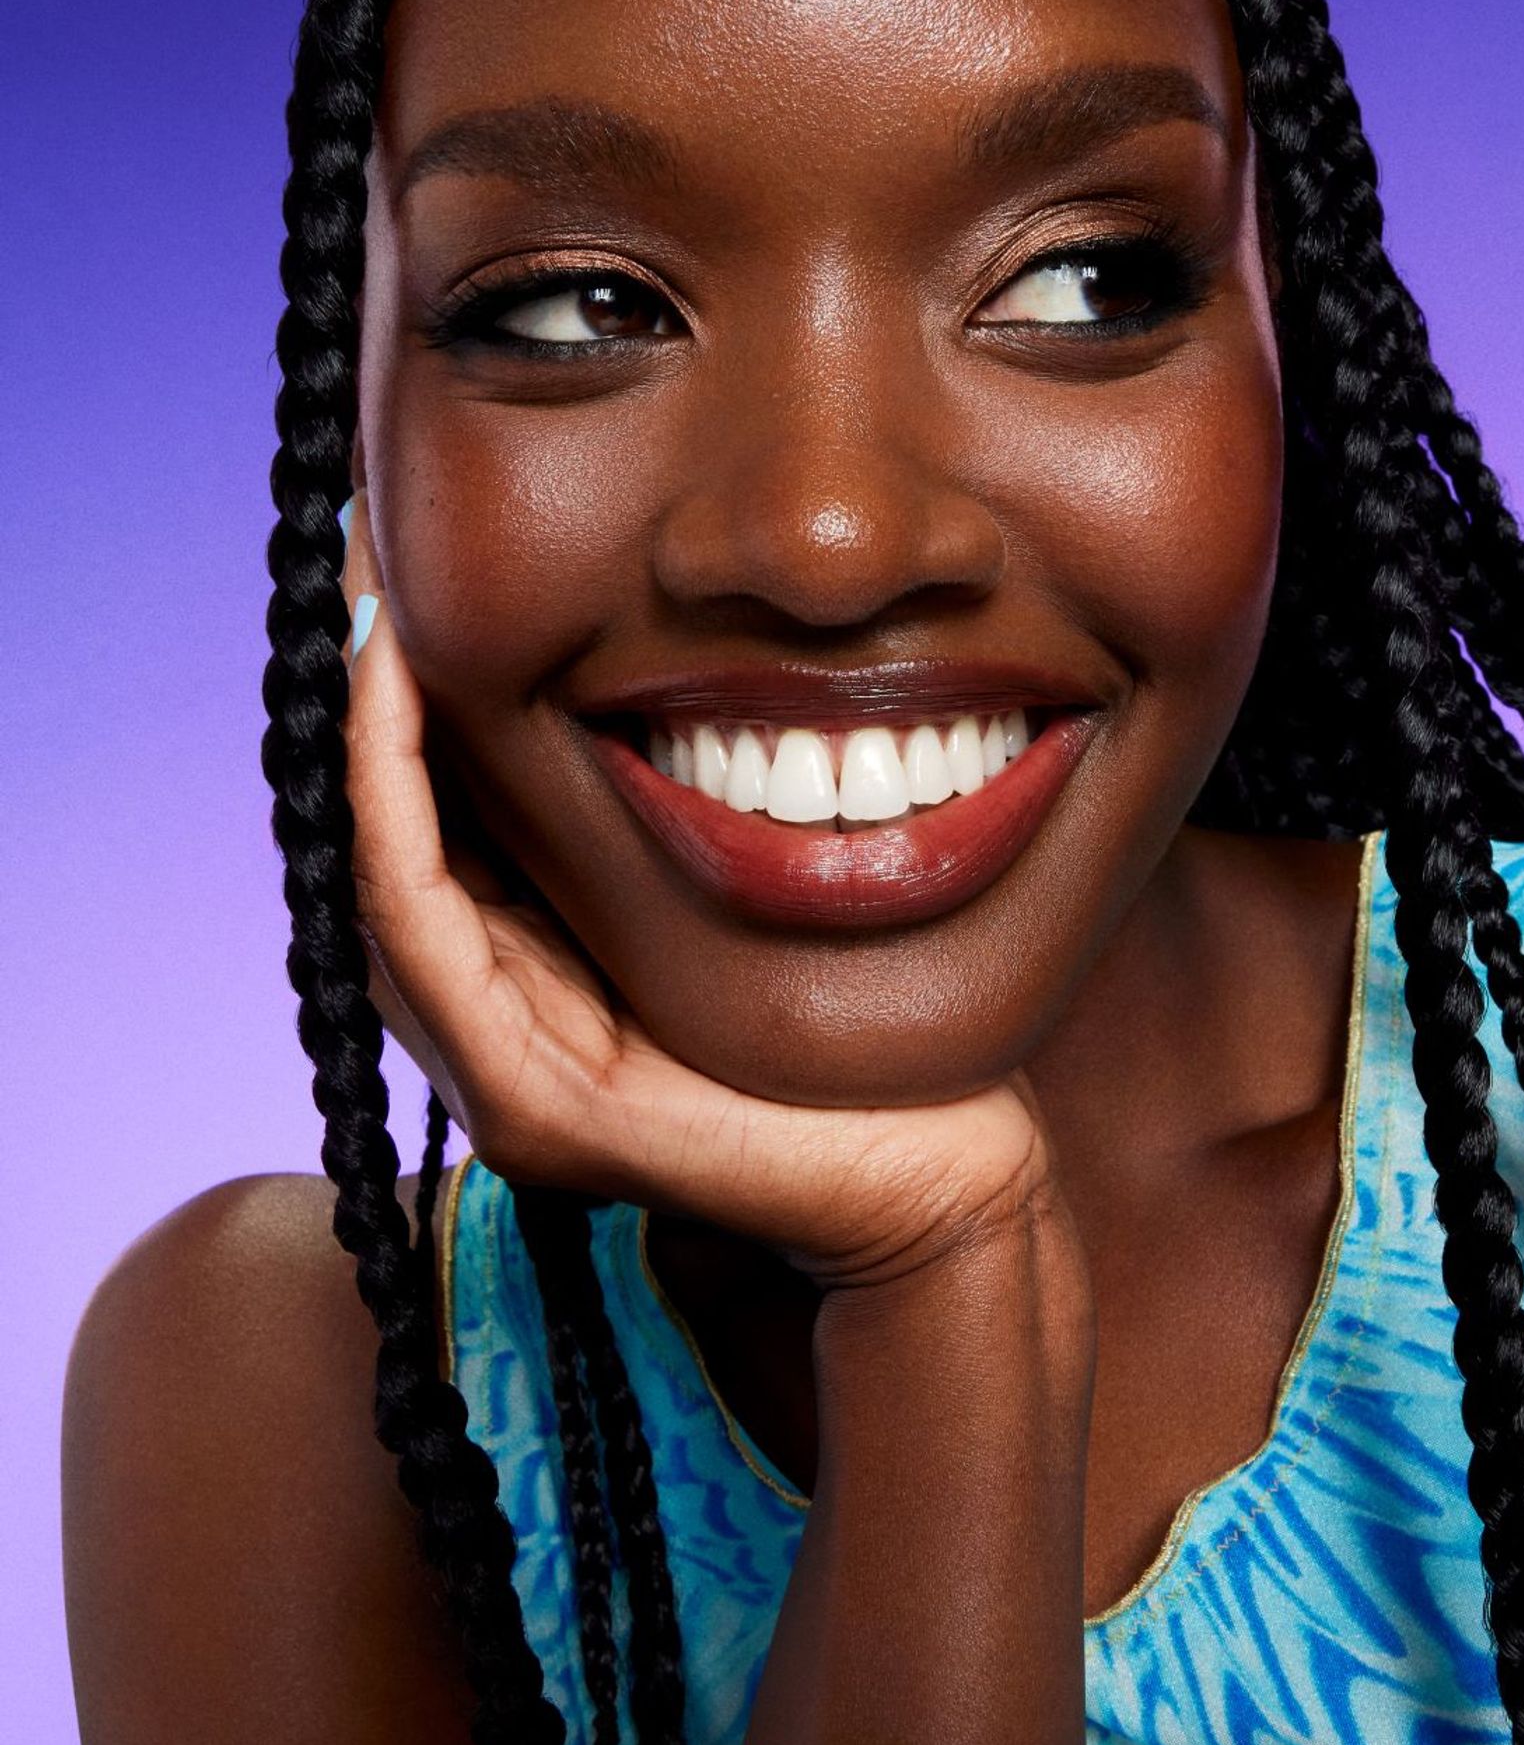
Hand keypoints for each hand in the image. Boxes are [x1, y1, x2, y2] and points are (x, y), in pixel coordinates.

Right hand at [337, 495, 1065, 1293]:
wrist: (940, 1174)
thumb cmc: (866, 1034)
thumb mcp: (740, 900)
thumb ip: (660, 838)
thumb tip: (627, 683)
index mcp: (542, 993)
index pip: (432, 840)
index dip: (401, 718)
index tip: (402, 589)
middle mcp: (500, 1038)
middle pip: (385, 853)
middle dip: (366, 712)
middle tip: (365, 570)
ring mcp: (505, 1083)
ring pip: (379, 880)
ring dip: (363, 742)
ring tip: (372, 613)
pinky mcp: (538, 1109)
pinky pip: (426, 931)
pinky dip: (397, 807)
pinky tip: (403, 695)